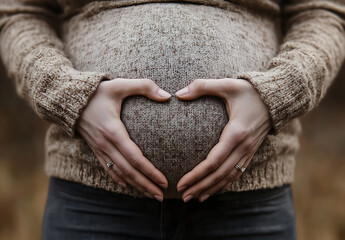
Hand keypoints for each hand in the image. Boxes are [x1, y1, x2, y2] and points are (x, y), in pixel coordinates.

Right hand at [76, 78, 170, 201]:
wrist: (68, 98)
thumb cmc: (97, 91)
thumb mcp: (120, 85)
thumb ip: (144, 86)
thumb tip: (168, 95)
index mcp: (114, 131)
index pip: (135, 157)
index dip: (150, 171)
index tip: (163, 181)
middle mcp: (106, 144)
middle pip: (128, 171)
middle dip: (145, 185)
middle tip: (161, 196)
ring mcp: (99, 149)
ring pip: (119, 174)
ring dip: (135, 186)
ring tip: (150, 196)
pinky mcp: (95, 149)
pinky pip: (108, 169)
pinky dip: (119, 180)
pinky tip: (128, 187)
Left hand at [175, 78, 271, 202]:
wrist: (277, 97)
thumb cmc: (250, 90)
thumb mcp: (227, 85)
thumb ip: (202, 86)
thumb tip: (178, 93)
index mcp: (236, 132)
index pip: (214, 161)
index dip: (196, 175)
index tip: (181, 183)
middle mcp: (244, 146)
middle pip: (219, 174)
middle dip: (200, 187)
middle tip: (183, 196)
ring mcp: (249, 151)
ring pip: (229, 178)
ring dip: (211, 189)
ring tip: (194, 198)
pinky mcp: (251, 152)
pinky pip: (237, 174)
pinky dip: (224, 185)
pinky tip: (212, 190)